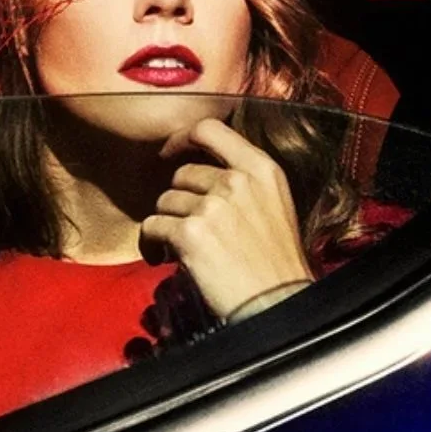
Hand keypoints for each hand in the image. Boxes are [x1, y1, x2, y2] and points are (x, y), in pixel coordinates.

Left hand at [140, 118, 313, 323]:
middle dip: (180, 199)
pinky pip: (152, 227)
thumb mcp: (276, 203)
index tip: (171, 152)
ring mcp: (213, 207)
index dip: (182, 138)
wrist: (278, 303)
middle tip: (188, 224)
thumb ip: (246, 180)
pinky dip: (152, 244)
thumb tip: (206, 171)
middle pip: (183, 173)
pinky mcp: (191, 235)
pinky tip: (164, 258)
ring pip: (165, 201)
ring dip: (167, 223)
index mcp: (261, 169)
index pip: (209, 129)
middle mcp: (237, 182)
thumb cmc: (278, 260)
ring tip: (179, 246)